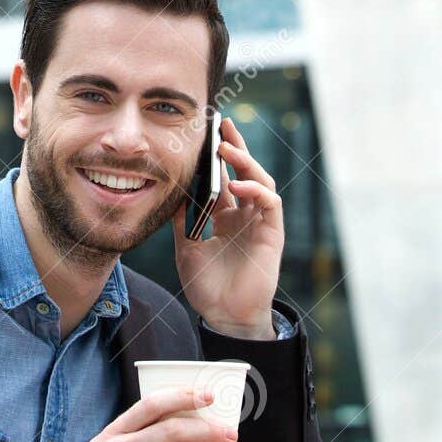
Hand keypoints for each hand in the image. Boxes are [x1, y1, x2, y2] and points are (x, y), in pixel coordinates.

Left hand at [173, 116, 284, 340]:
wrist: (225, 316)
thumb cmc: (207, 286)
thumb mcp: (186, 247)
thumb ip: (182, 220)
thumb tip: (170, 192)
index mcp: (226, 216)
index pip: (224, 177)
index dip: (217, 156)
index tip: (206, 132)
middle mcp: (244, 214)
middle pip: (244, 171)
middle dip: (235, 146)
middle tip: (223, 124)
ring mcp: (260, 222)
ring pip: (259, 180)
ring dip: (245, 162)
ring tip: (226, 148)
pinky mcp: (272, 233)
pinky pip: (269, 203)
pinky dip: (256, 190)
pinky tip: (239, 185)